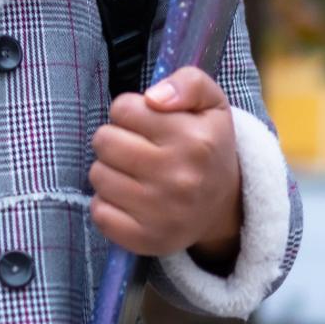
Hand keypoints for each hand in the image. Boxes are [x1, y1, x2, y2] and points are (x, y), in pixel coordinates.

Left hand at [88, 66, 242, 264]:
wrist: (226, 206)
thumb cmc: (207, 146)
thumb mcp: (211, 104)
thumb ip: (188, 83)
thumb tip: (154, 97)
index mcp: (195, 140)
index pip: (122, 108)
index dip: (131, 112)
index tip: (150, 124)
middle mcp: (180, 178)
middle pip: (103, 140)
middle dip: (115, 140)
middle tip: (139, 149)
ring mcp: (164, 213)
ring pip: (98, 175)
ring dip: (111, 171)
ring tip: (137, 174)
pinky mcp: (147, 240)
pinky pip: (100, 212)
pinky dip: (108, 204)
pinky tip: (131, 200)